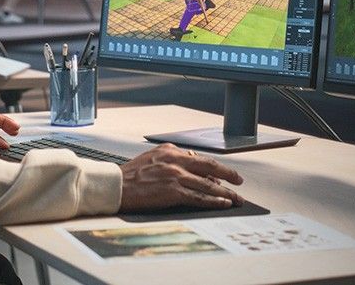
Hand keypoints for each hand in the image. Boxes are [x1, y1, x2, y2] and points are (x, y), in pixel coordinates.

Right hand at [119, 144, 243, 210]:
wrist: (115, 185)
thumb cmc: (130, 175)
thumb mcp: (151, 159)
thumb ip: (171, 160)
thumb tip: (191, 168)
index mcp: (169, 150)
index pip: (199, 158)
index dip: (215, 167)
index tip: (224, 173)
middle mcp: (174, 160)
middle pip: (209, 167)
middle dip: (228, 174)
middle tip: (239, 181)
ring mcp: (175, 175)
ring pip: (207, 184)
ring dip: (225, 192)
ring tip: (236, 198)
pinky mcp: (173, 191)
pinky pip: (199, 197)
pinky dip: (213, 200)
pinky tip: (223, 203)